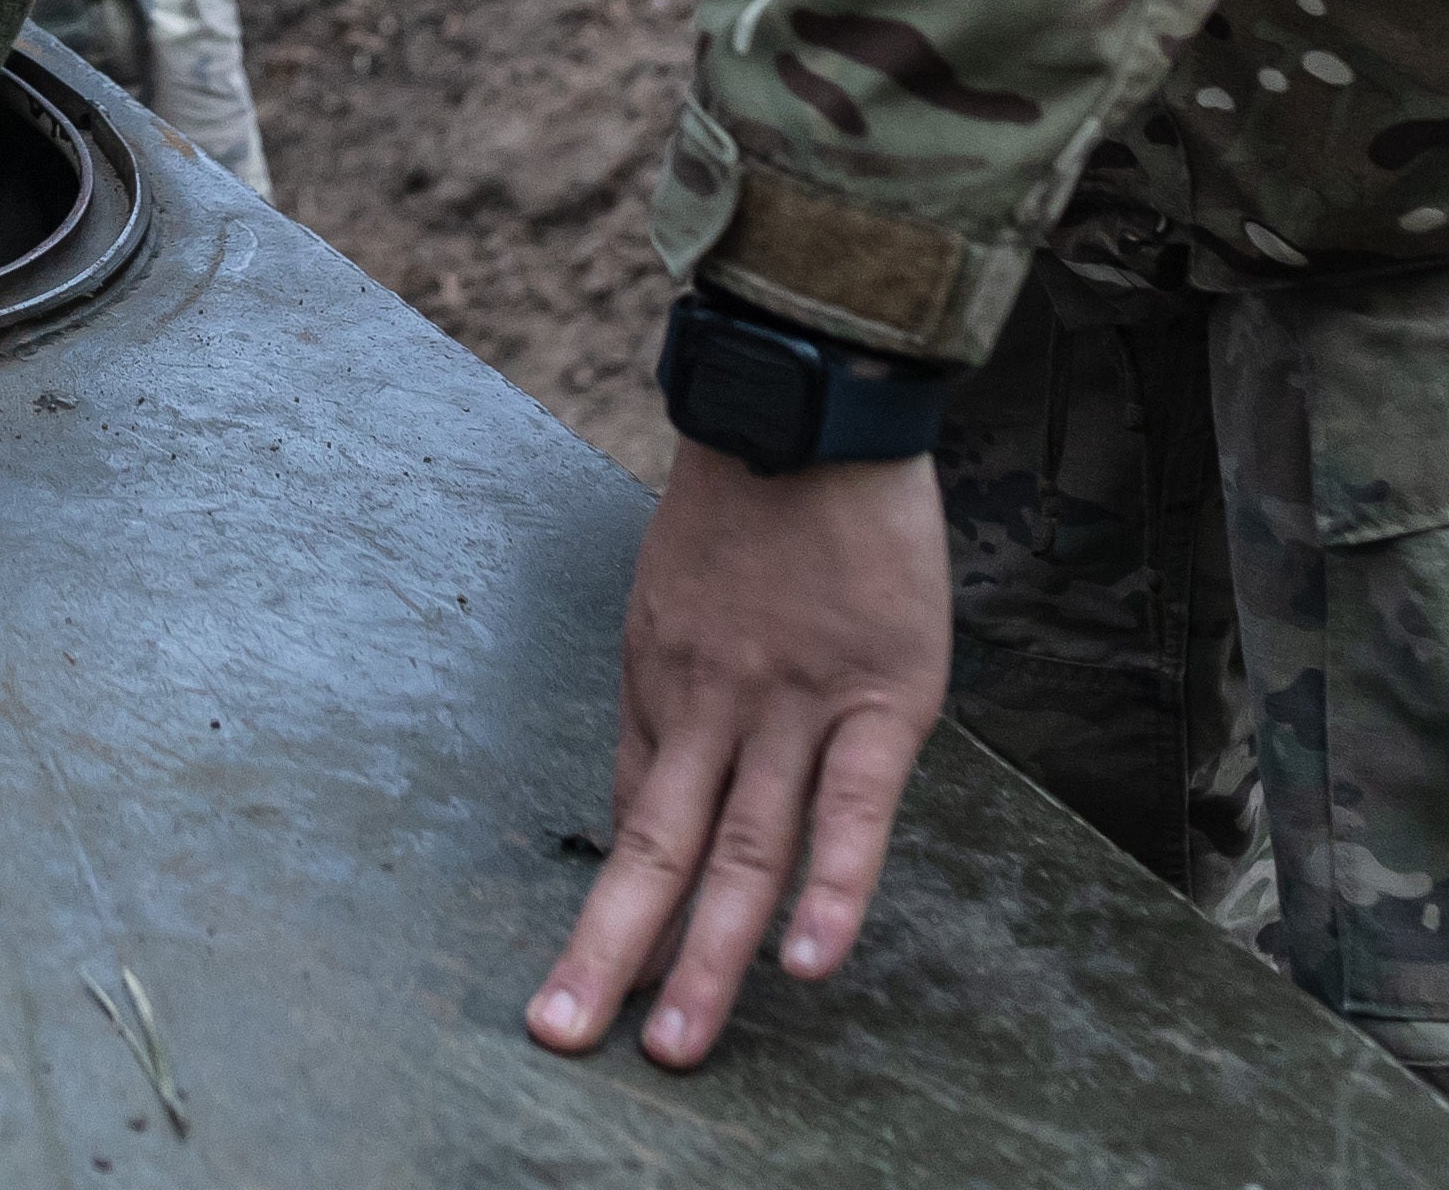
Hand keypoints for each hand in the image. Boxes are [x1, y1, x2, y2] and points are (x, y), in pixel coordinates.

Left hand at [531, 444, 948, 1067]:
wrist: (808, 402)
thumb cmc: (751, 495)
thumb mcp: (676, 592)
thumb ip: (678, 690)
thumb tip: (664, 786)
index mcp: (662, 680)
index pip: (639, 817)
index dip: (617, 904)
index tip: (589, 983)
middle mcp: (710, 706)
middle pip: (658, 851)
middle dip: (612, 953)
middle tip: (570, 1038)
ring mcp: (792, 705)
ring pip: (743, 853)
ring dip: (707, 957)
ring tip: (678, 1046)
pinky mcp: (879, 695)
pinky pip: (851, 809)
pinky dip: (831, 889)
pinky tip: (810, 963)